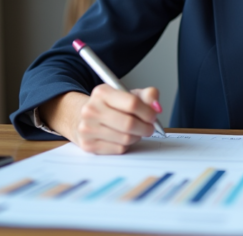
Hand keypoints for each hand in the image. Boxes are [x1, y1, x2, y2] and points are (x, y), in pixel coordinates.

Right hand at [40, 86, 162, 154]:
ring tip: (135, 131)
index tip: (153, 116)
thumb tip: (156, 106)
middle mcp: (91, 109)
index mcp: (102, 92)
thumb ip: (147, 96)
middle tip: (149, 128)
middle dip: (145, 128)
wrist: (85, 118)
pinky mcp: (88, 145)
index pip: (132, 103)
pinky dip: (126, 145)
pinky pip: (118, 149)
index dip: (148, 112)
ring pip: (125, 138)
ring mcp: (87, 128)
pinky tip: (123, 138)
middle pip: (129, 123)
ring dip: (136, 137)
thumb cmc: (112, 106)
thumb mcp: (129, 95)